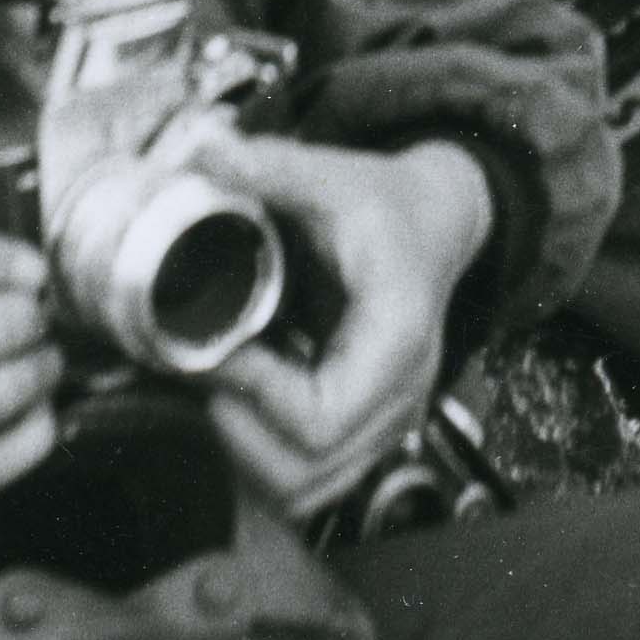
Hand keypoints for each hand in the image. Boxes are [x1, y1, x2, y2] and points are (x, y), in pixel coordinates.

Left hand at [185, 129, 495, 519]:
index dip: (254, 396)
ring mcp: (388, 425)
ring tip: (216, 392)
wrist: (437, 222)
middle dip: (235, 437)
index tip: (214, 349)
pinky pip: (310, 481)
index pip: (319, 419)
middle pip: (306, 475)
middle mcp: (400, 398)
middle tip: (202, 377)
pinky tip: (240, 403)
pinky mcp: (368, 435)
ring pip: (305, 493)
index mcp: (395, 339)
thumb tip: (203, 146)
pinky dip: (264, 459)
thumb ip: (272, 166)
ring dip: (245, 457)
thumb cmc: (386, 204)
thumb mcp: (334, 176)